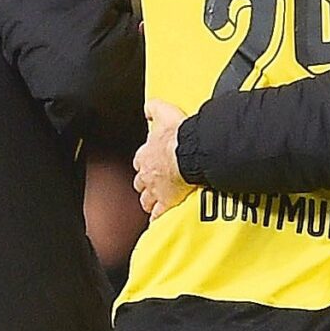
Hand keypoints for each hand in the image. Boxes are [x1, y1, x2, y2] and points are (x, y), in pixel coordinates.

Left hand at [134, 100, 191, 217]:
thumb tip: (149, 107)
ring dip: (149, 202)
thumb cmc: (180, 136)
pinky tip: (158, 223)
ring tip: (154, 205)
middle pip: (140, 183)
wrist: (190, 153)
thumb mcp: (165, 113)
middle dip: (144, 185)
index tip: (148, 166)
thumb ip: (154, 109)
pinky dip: (157, 219)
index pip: (139, 161)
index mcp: (146, 155)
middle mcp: (147, 174)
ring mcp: (156, 190)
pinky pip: (158, 215)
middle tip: (151, 186)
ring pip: (146, 200)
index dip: (144, 164)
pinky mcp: (166, 203)